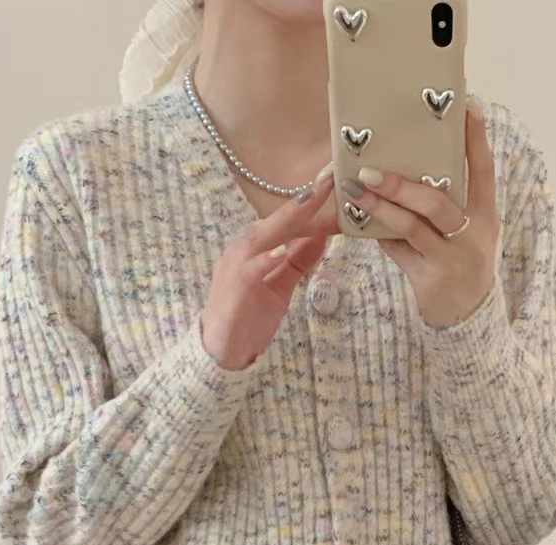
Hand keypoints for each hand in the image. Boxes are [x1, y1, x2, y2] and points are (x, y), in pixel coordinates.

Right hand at [201, 169, 338, 369]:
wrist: (221, 351)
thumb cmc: (248, 317)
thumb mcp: (281, 285)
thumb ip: (299, 260)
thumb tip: (323, 236)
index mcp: (255, 247)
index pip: (286, 221)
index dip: (310, 203)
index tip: (333, 183)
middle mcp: (244, 249)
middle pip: (276, 222)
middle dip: (303, 202)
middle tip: (329, 182)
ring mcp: (236, 267)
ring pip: (263, 238)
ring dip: (287, 220)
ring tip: (310, 202)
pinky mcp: (234, 289)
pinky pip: (251, 270)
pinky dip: (266, 260)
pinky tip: (281, 251)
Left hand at [349, 99, 497, 328]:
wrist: (469, 318)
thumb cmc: (460, 262)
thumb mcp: (465, 232)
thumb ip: (444, 204)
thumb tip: (405, 165)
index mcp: (486, 215)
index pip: (484, 170)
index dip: (476, 138)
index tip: (468, 104)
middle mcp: (473, 235)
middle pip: (438, 202)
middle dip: (403, 184)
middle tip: (370, 169)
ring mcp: (452, 259)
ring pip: (414, 227)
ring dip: (382, 207)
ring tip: (356, 190)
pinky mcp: (431, 279)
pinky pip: (399, 251)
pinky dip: (381, 233)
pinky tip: (361, 219)